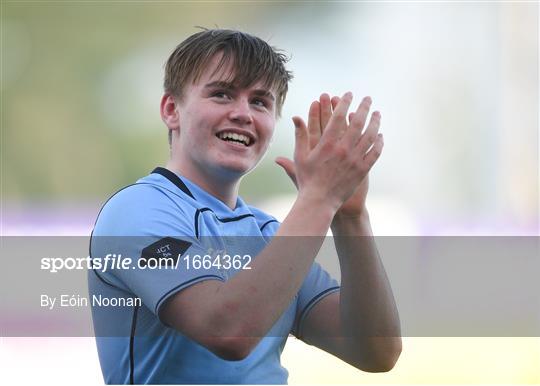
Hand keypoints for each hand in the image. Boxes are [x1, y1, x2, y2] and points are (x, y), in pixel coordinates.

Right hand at [276, 92, 383, 213]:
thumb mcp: (300, 157)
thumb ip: (300, 136)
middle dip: (364, 107)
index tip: (349, 94)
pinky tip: (380, 135)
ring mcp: (354, 160)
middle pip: (357, 123)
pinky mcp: (362, 170)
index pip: (338, 117)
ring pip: (370, 136)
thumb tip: (295, 117)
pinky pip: (374, 153)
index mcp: (327, 144)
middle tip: (368, 98)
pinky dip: (379, 142)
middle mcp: (343, 149)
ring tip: (378, 113)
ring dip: (375, 122)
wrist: (319, 202)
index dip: (344, 103)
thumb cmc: (307, 179)